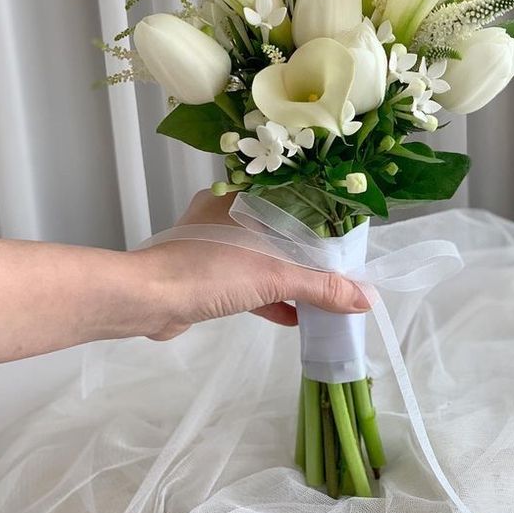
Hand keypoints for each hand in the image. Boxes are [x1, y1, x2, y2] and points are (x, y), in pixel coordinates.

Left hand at [140, 190, 370, 340]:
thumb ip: (322, 286)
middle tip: (338, 269)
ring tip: (319, 295)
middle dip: (309, 254)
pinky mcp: (203, 272)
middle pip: (281, 230)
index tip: (348, 238)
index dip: (324, 218)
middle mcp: (227, 212)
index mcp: (245, 196)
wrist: (148, 299)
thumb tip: (365, 298)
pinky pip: (245, 280)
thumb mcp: (275, 275)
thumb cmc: (210, 270)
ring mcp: (212, 243)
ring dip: (289, 277)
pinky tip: (291, 315)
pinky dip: (268, 295)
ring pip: (262, 256)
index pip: (295, 199)